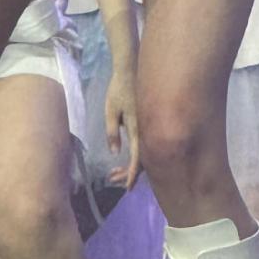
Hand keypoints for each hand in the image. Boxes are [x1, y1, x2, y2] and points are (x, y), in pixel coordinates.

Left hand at [104, 65, 140, 189]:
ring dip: (130, 167)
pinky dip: (134, 156)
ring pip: (143, 154)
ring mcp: (147, 128)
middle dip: (128, 174)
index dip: (133, 175)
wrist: (132, 70)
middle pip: (142, 160)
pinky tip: (122, 158)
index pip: (138, 159)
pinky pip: (143, 146)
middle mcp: (146, 131)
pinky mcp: (145, 124)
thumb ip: (112, 132)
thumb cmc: (119, 89)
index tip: (127, 188)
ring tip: (113, 173)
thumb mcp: (110, 111)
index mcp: (138, 129)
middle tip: (112, 179)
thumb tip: (115, 153)